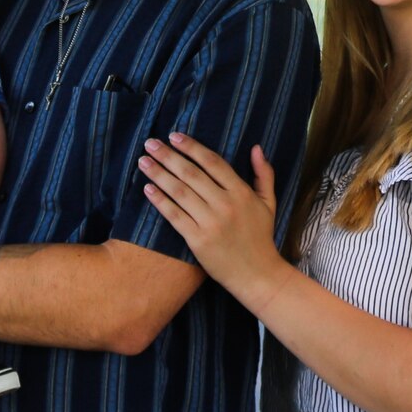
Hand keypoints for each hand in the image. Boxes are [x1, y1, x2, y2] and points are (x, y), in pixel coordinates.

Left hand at [138, 133, 290, 305]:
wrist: (258, 275)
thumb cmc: (261, 238)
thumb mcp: (268, 203)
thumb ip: (264, 174)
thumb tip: (256, 148)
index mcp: (241, 192)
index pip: (213, 162)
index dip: (192, 147)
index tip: (174, 136)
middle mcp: (225, 204)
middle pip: (191, 173)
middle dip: (168, 156)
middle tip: (150, 143)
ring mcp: (211, 222)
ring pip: (180, 192)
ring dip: (158, 174)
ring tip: (143, 162)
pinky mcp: (197, 240)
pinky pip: (174, 216)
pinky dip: (160, 201)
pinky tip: (147, 189)